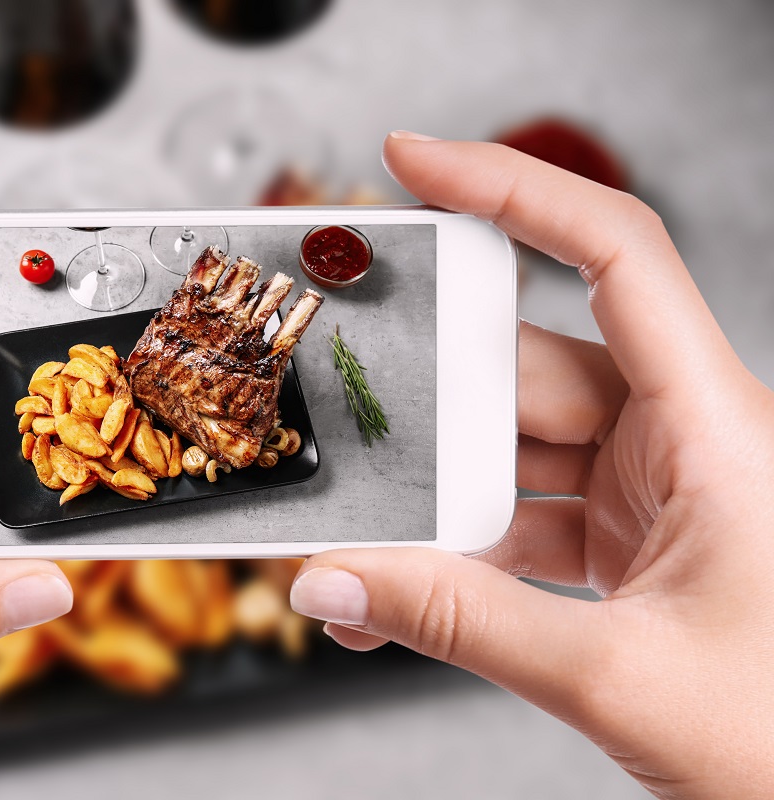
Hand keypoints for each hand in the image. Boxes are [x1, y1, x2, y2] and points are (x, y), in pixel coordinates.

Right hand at [289, 131, 773, 797]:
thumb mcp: (616, 678)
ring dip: (438, 502)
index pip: (614, 252)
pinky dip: (463, 554)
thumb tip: (339, 582)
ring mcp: (654, 491)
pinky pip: (524, 516)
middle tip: (348, 428)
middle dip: (430, 413)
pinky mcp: (627, 541)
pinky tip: (407, 592)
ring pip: (514, 452)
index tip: (415, 165)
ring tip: (368, 543)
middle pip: (528, 370)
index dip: (512, 187)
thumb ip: (459, 625)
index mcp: (719, 428)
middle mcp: (686, 440)